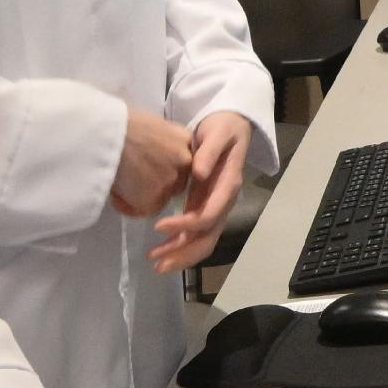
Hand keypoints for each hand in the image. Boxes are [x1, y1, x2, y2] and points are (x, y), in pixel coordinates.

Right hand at [109, 106, 193, 218]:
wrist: (106, 133)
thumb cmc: (120, 123)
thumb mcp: (151, 124)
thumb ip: (161, 142)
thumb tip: (152, 156)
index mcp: (185, 139)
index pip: (183, 161)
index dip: (165, 167)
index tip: (148, 168)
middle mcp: (185, 161)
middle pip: (177, 181)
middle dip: (158, 183)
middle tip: (134, 179)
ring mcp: (171, 181)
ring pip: (161, 197)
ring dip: (143, 195)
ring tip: (121, 186)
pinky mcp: (154, 199)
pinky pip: (143, 210)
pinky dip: (128, 206)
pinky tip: (115, 195)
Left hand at [146, 113, 250, 271]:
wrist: (231, 126)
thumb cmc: (223, 128)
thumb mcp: (218, 133)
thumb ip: (209, 151)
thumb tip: (199, 173)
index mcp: (228, 185)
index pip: (209, 215)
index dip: (186, 225)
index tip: (159, 226)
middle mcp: (224, 202)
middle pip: (208, 237)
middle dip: (184, 253)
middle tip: (157, 262)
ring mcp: (215, 207)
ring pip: (203, 241)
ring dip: (181, 254)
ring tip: (156, 262)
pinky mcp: (205, 207)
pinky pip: (196, 233)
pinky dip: (180, 245)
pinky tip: (162, 250)